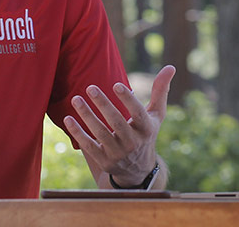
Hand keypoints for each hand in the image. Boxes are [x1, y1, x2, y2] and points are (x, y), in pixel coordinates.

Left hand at [63, 65, 175, 188]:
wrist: (137, 170)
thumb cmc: (145, 133)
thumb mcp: (156, 115)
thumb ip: (160, 91)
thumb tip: (171, 67)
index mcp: (146, 129)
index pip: (138, 113)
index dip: (128, 99)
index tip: (116, 84)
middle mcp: (133, 143)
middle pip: (117, 122)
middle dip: (103, 105)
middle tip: (90, 87)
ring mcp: (118, 153)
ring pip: (101, 133)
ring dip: (87, 115)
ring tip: (76, 99)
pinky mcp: (104, 161)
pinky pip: (89, 146)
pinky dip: (78, 133)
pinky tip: (68, 118)